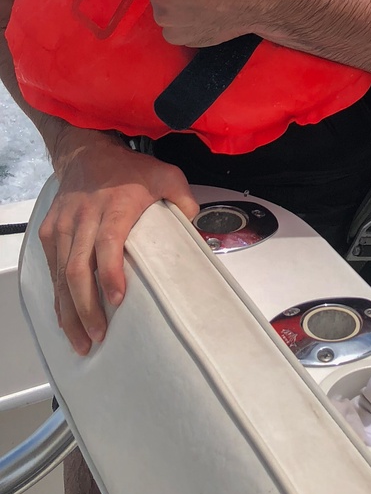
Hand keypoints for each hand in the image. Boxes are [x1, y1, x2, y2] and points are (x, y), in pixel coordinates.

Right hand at [39, 136, 199, 355]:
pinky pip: (53, 271)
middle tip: (99, 335)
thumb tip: (196, 227)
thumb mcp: (166, 175)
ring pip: (61, 275)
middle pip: (78, 268)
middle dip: (86, 307)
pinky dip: (59, 298)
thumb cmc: (129, 170)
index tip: (117, 300)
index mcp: (114, 206)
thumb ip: (183, 199)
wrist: (87, 153)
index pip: (107, 244)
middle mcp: (84, 218)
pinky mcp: (51, 233)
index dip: (111, 274)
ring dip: (69, 311)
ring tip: (82, 340)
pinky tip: (68, 319)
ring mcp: (63, 227)